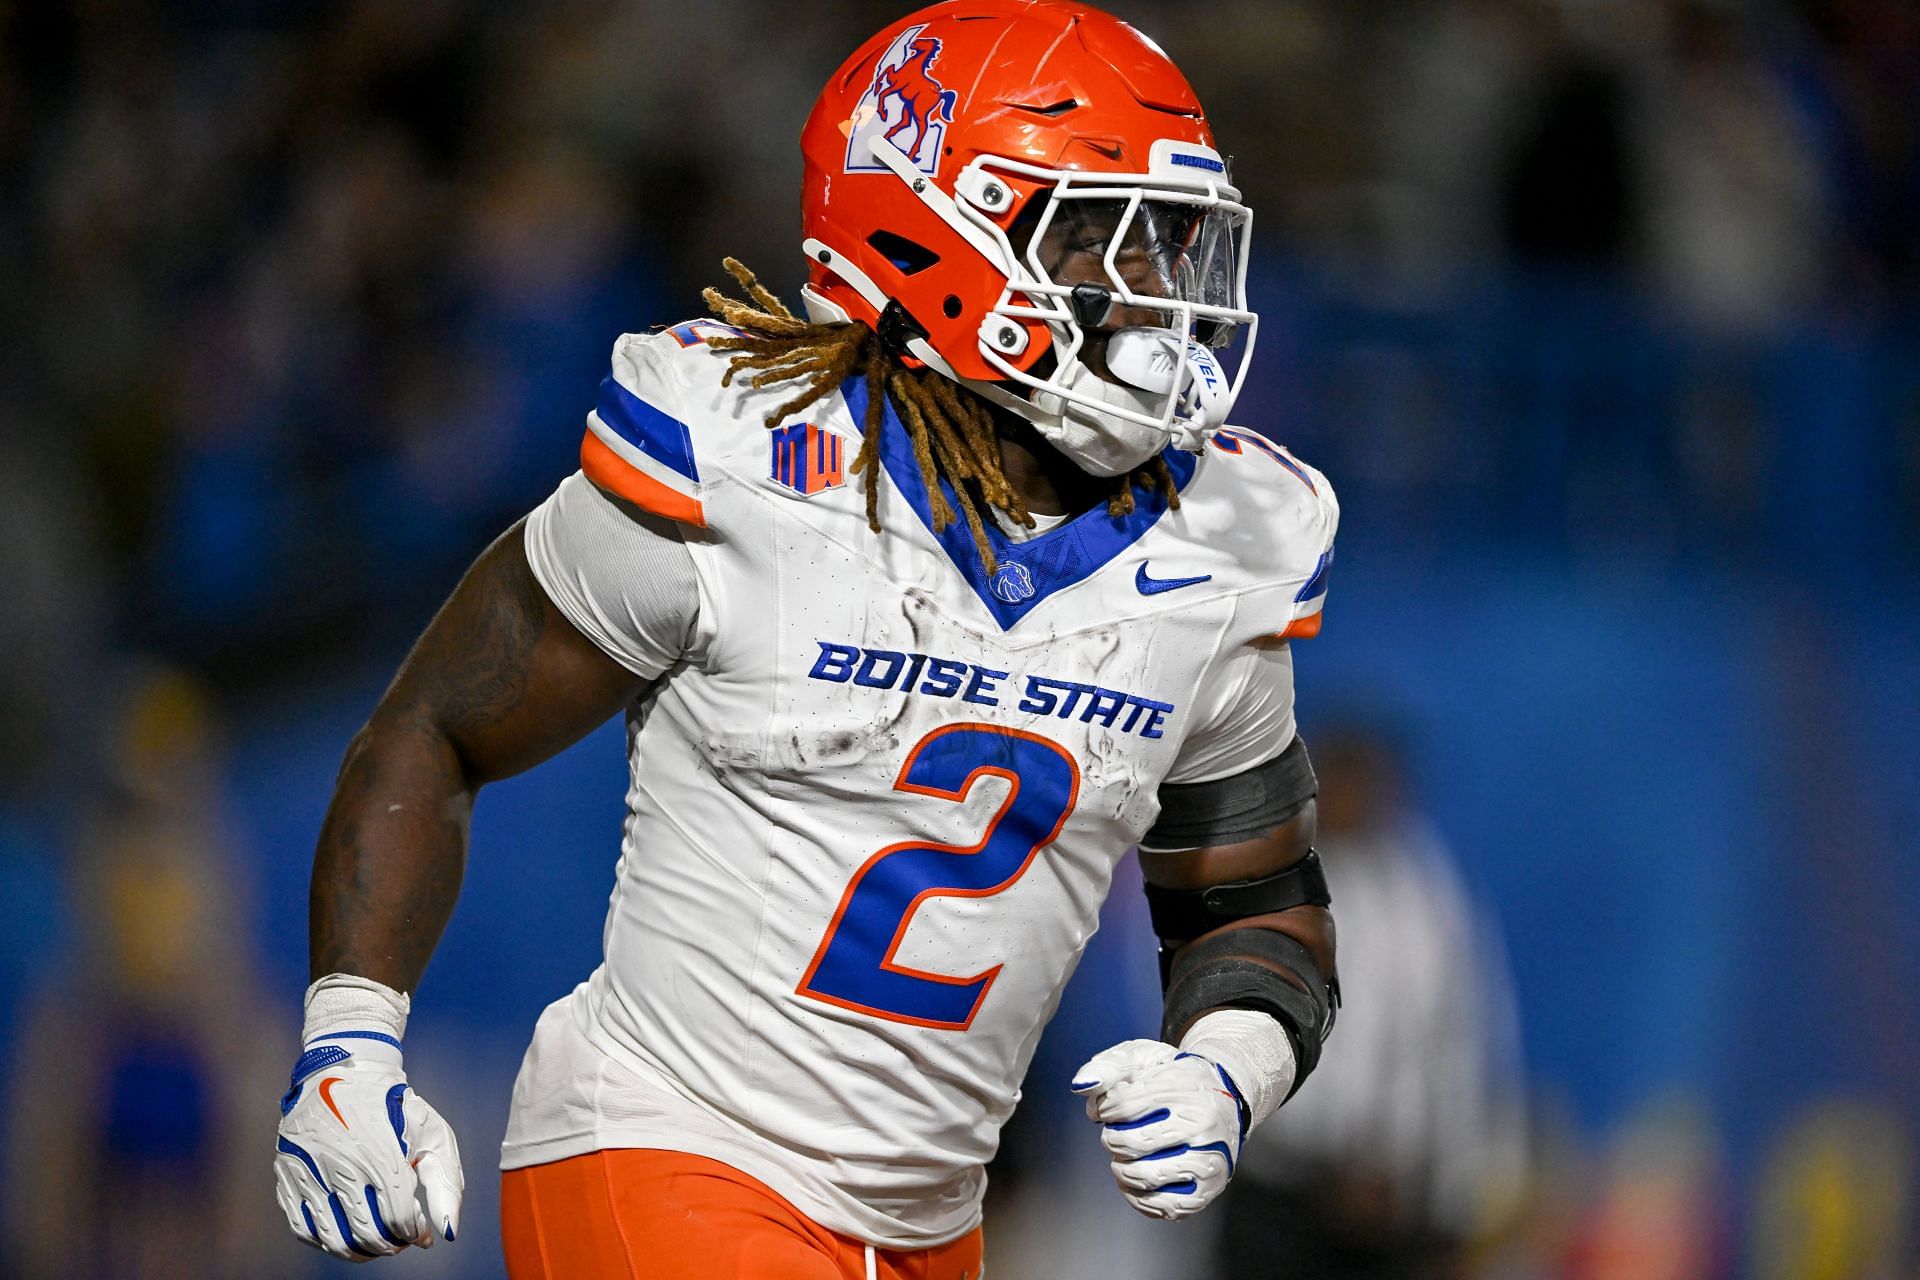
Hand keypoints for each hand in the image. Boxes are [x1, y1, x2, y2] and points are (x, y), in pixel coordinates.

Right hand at [273, 1031, 463, 1260]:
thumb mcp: (434, 1134)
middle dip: (391, 1245)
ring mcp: (309, 1172)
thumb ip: (447, 1185)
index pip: (398, 1218)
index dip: (413, 1233)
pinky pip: (302, 1228)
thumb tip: (447, 1233)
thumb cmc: (396, 1107)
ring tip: (377, 1242)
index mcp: (382, 1153)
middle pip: (367, 1234)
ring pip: (333, 1239)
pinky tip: (345, 1234)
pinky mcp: (287, 1176)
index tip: (421, 1230)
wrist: (344, 1070)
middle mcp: (342, 1165)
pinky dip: (325, 1243)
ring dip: (361, 1251)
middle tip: (401, 1239)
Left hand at [1071, 1039, 1247, 1220]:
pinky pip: (1164, 1206)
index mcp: (1184, 1088)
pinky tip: (1136, 1180)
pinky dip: (1139, 1197)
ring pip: (1145, 1176)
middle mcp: (1203, 1125)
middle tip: (1117, 1133)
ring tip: (1126, 1156)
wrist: (1223, 1095)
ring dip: (1122, 1168)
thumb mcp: (1143, 1058)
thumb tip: (1082, 1085)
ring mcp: (1210, 1159)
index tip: (1109, 1108)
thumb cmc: (1174, 1078)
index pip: (1122, 1105)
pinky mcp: (1210, 1189)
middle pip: (1132, 1143)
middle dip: (1112, 1139)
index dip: (1104, 1108)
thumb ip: (1109, 1067)